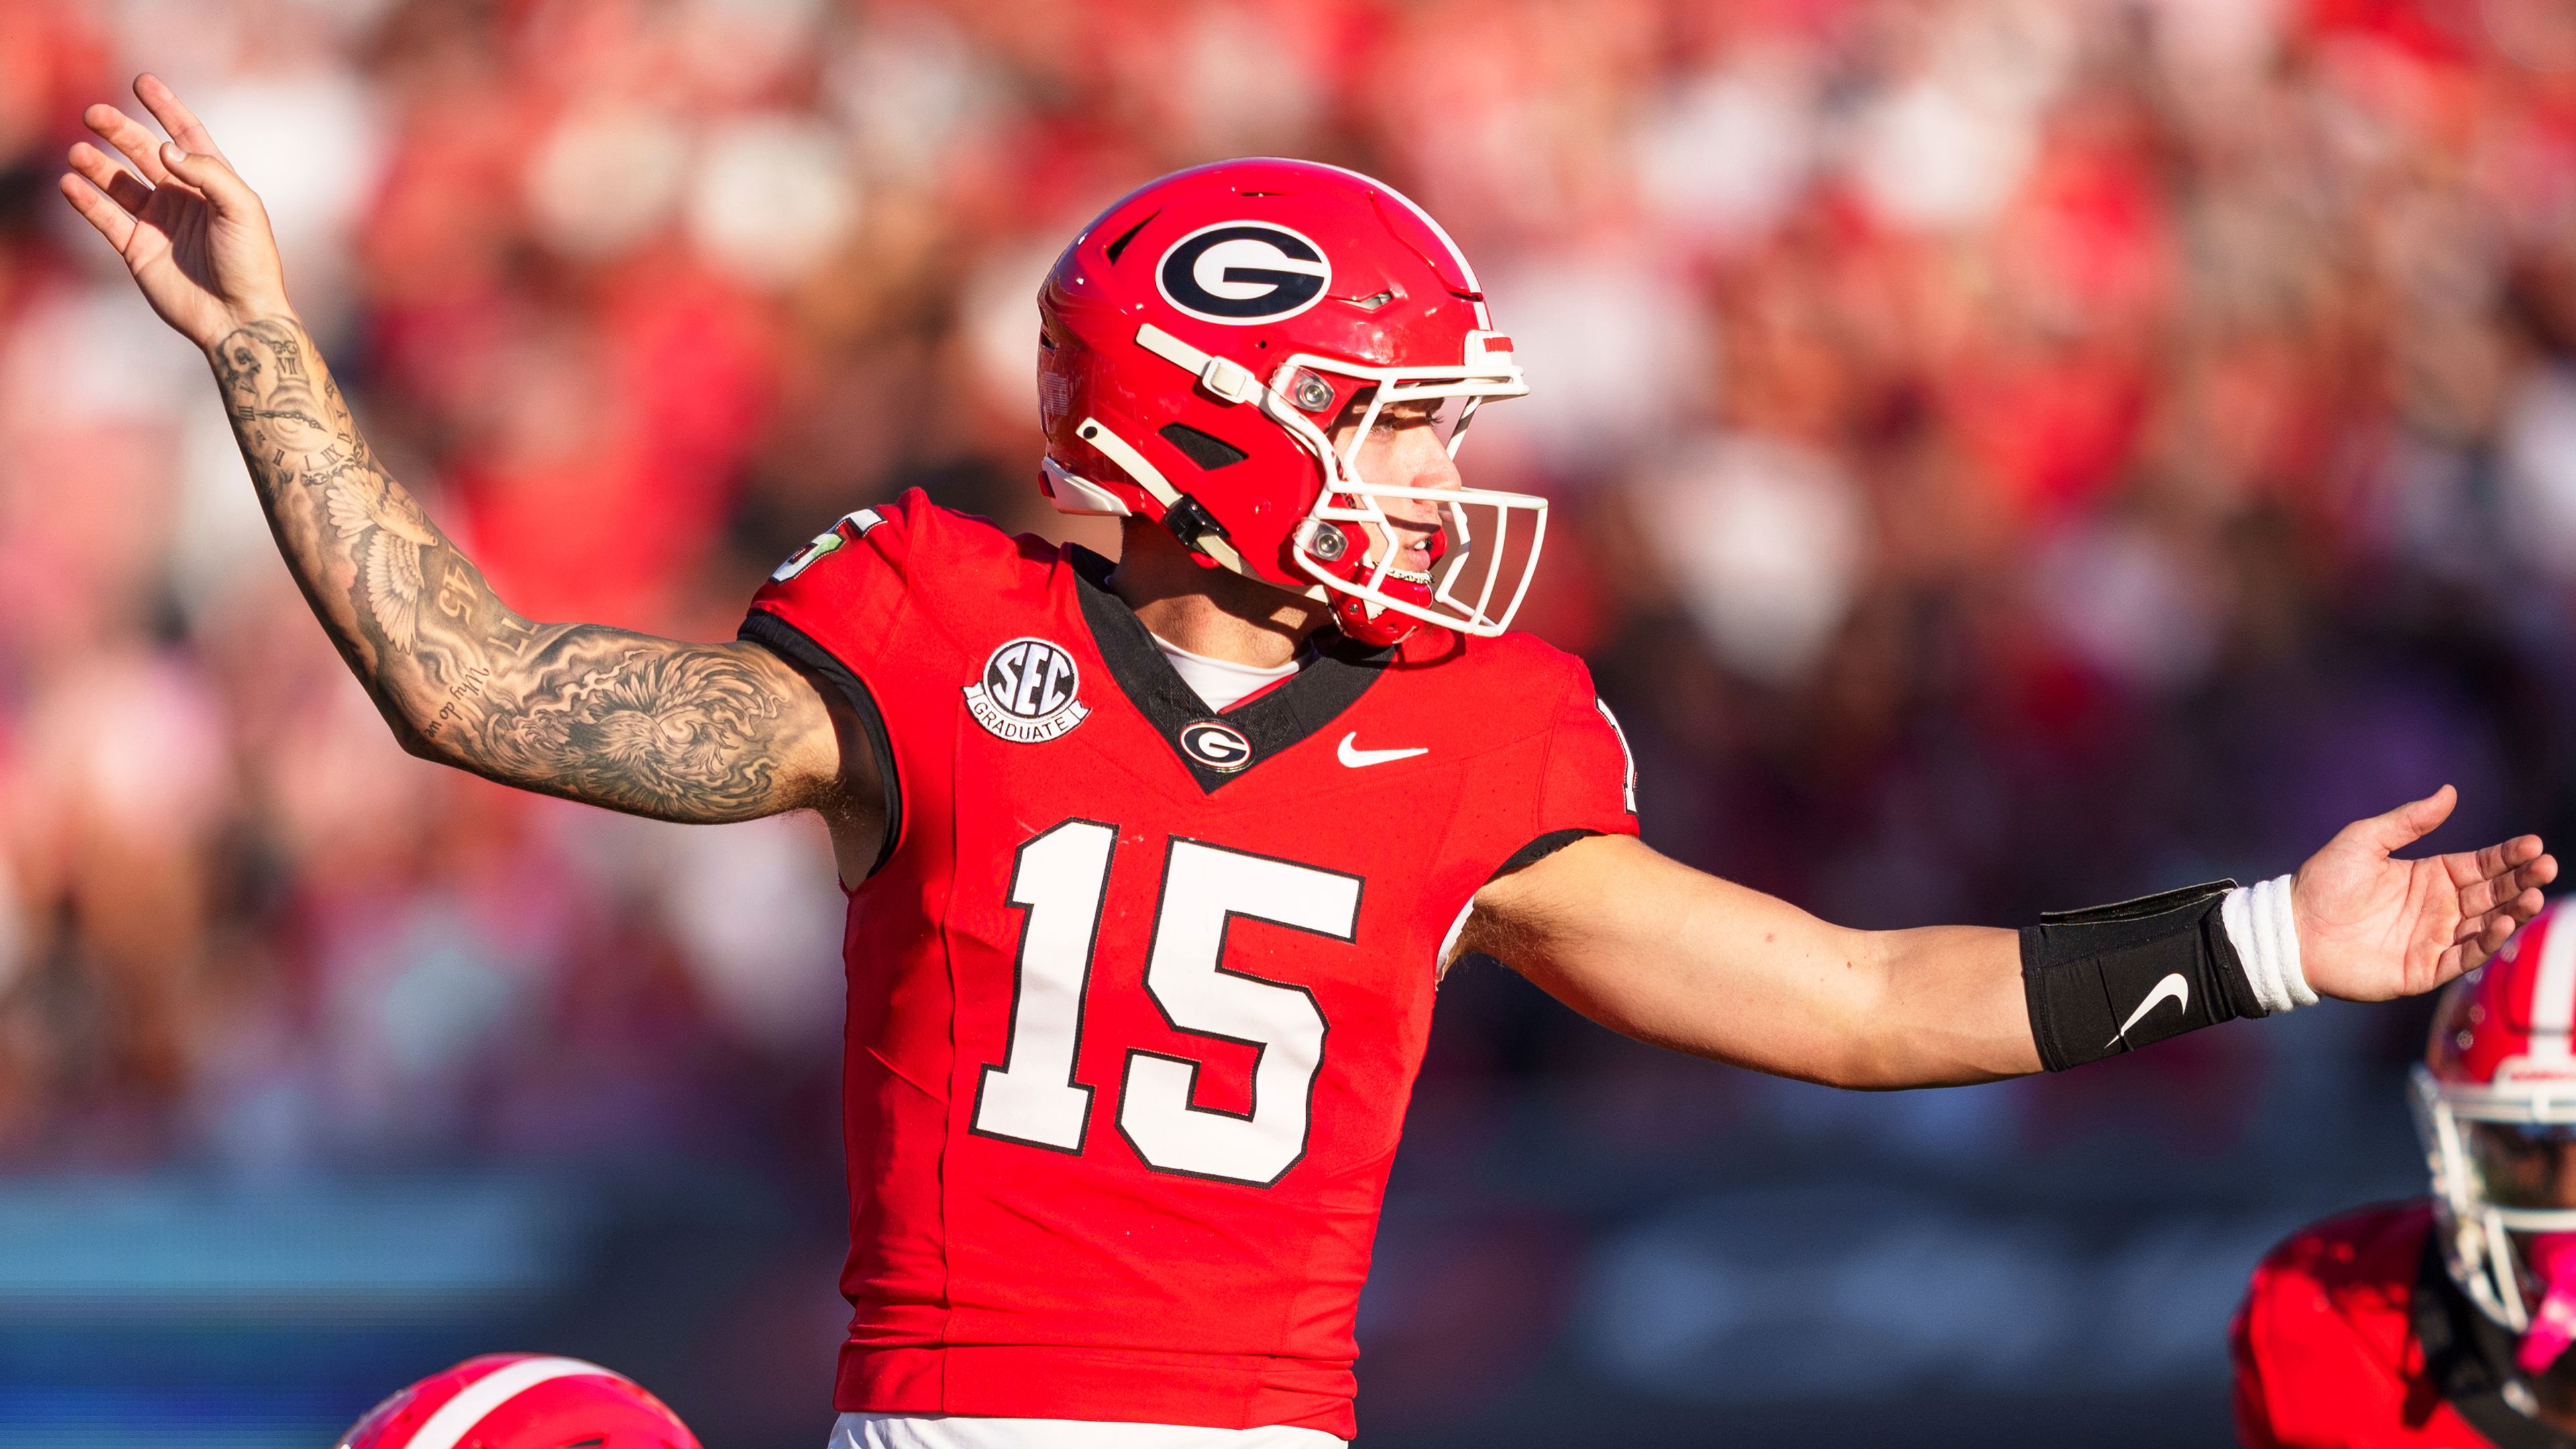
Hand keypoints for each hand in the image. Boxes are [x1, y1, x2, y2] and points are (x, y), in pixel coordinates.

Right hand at [56, 74, 291, 352]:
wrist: (238, 317)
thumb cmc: (251, 263)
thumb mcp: (242, 209)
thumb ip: (208, 173)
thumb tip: (165, 148)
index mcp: (215, 185)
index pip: (186, 136)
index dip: (165, 108)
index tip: (142, 81)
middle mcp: (185, 199)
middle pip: (144, 153)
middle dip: (119, 131)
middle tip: (93, 113)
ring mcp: (160, 223)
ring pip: (120, 183)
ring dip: (98, 165)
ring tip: (78, 151)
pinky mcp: (138, 249)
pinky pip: (106, 218)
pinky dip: (87, 200)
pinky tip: (70, 184)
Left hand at [2294, 785, 2556, 1001]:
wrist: (2293, 928)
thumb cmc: (2324, 881)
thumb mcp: (2365, 840)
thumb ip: (2409, 821)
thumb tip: (2450, 791)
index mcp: (2431, 875)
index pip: (2482, 864)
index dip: (2508, 855)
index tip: (2533, 844)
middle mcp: (2440, 907)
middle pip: (2493, 893)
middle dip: (2521, 880)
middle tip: (2545, 867)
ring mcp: (2435, 939)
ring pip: (2487, 925)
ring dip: (2512, 911)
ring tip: (2532, 896)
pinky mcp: (2424, 969)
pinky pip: (2464, 957)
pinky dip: (2486, 943)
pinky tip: (2501, 924)